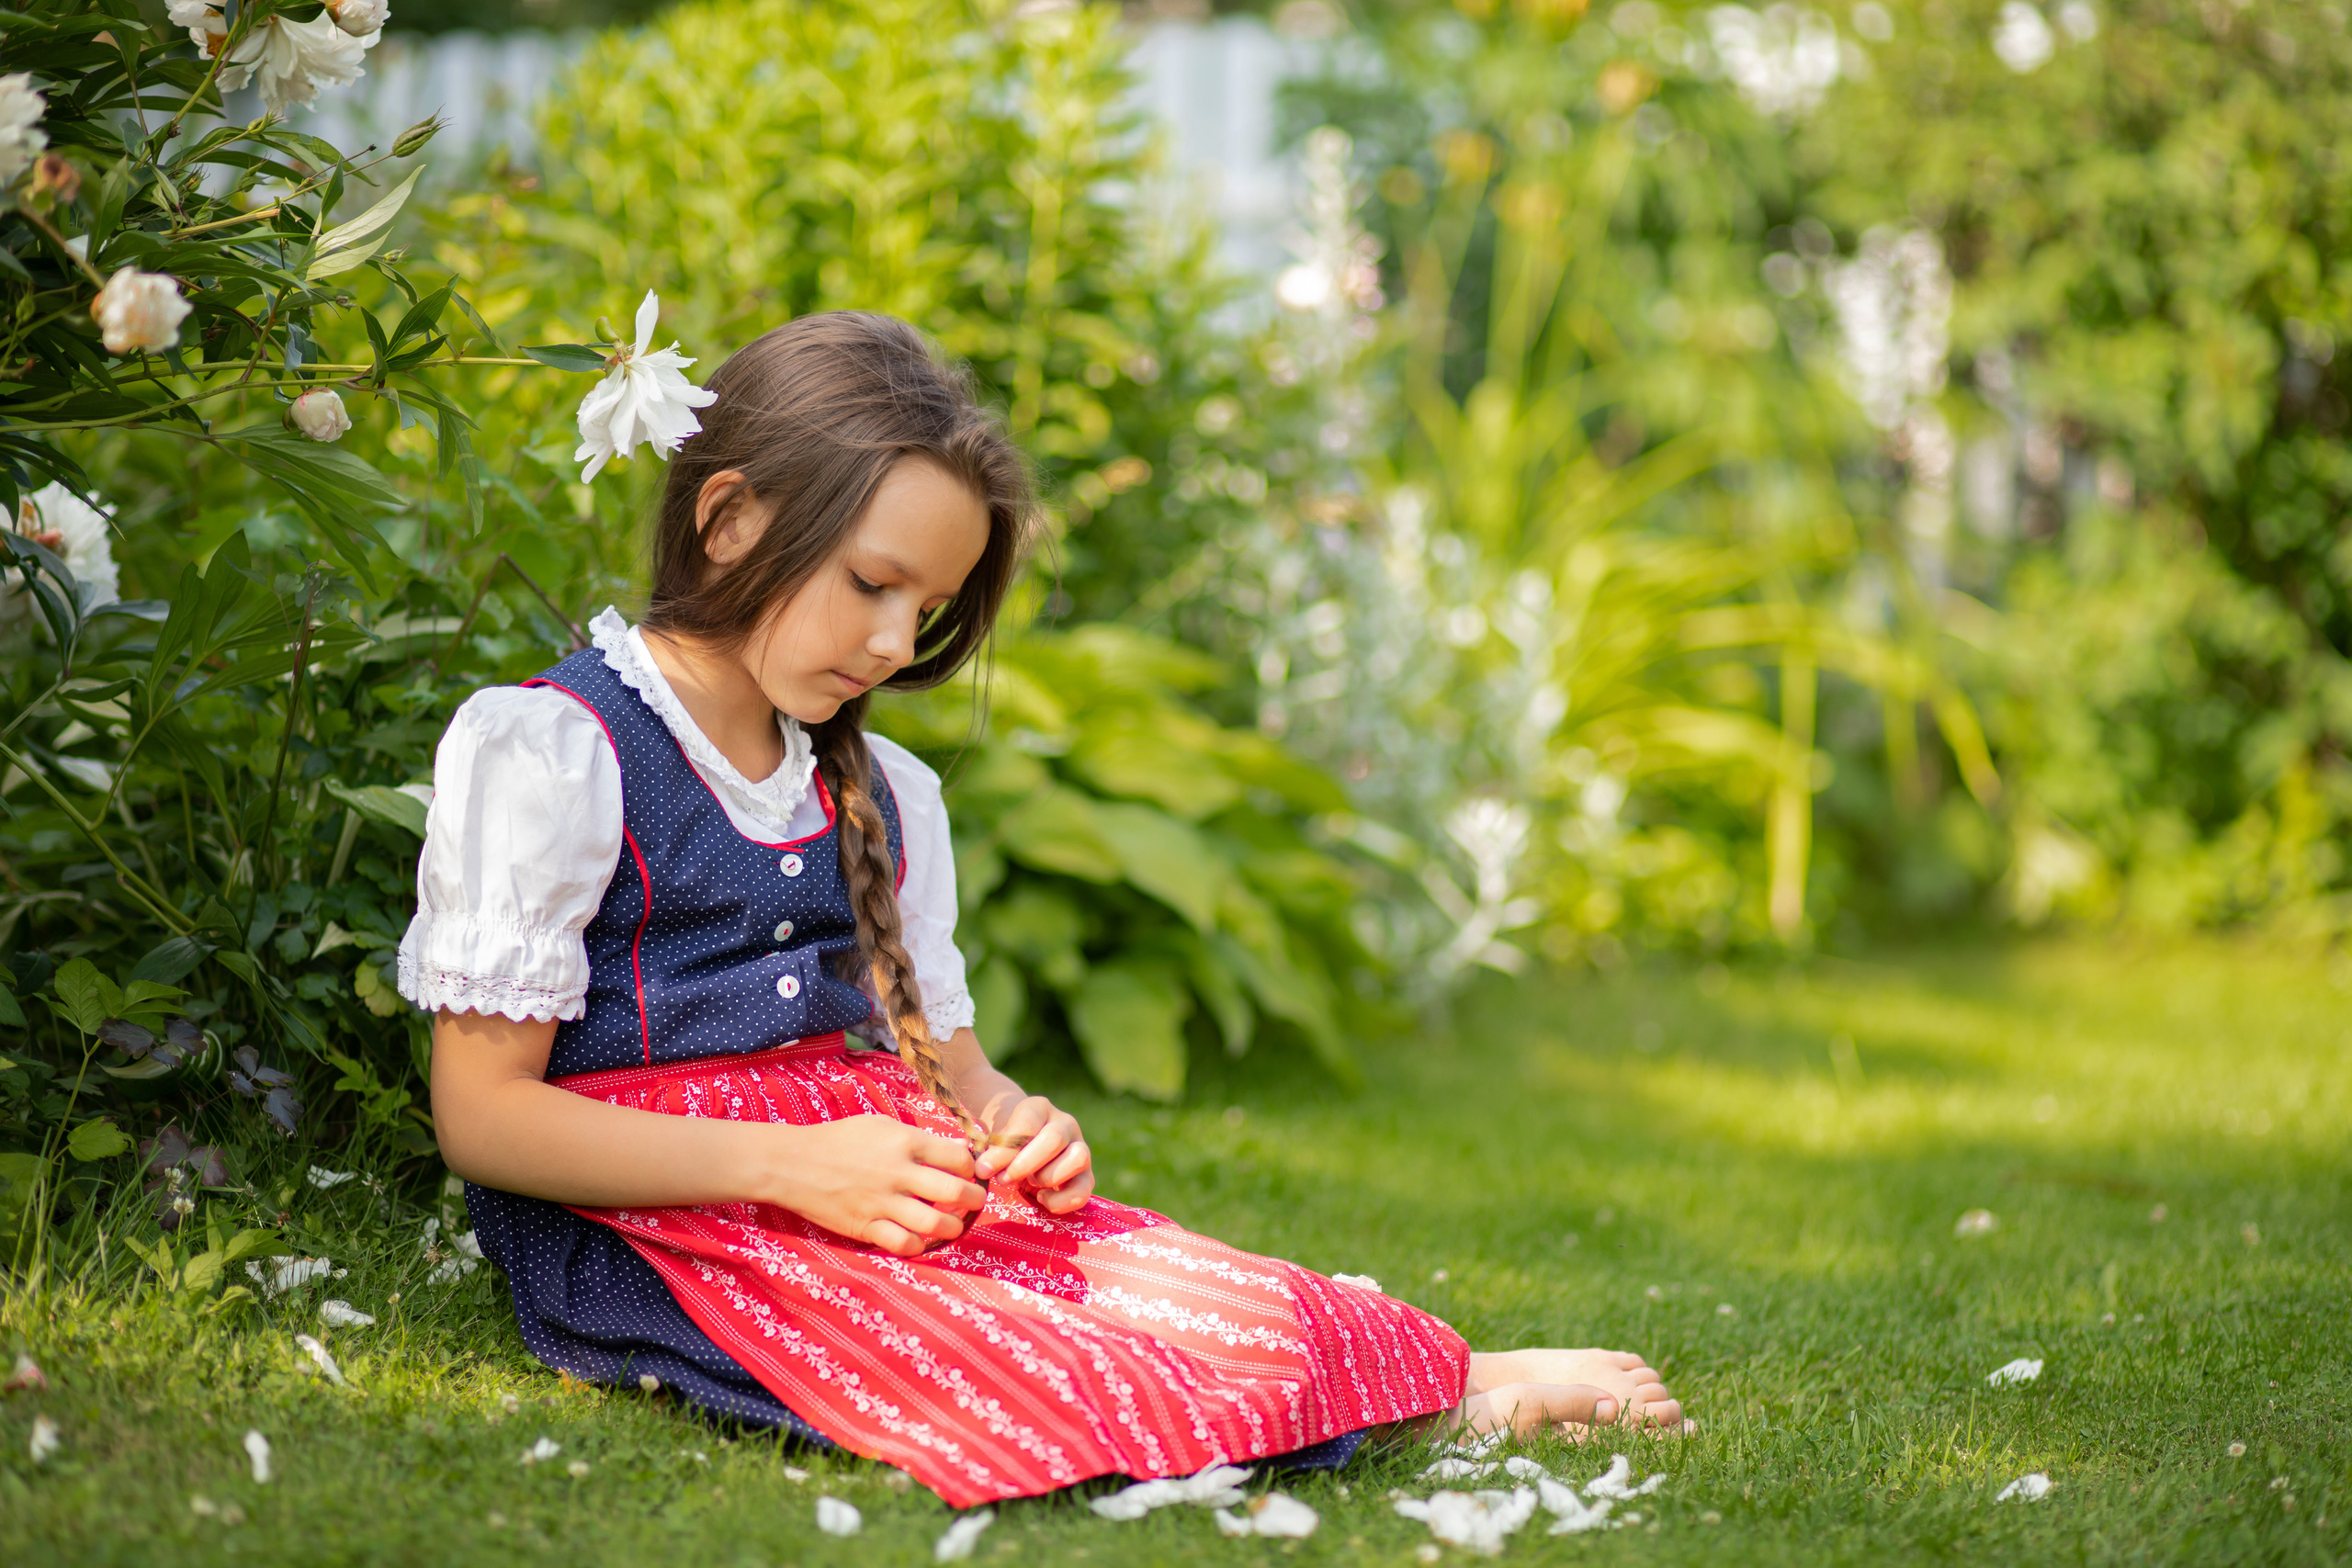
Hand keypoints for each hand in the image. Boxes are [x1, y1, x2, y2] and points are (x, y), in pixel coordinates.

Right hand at [765, 1114, 984, 1256]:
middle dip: (974, 1201)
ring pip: (935, 1223)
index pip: (958, 1158)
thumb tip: (958, 1151)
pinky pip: (903, 1245)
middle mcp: (898, 1172)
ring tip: (953, 1225)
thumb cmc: (839, 1140)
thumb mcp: (880, 1126)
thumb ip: (919, 1140)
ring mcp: (882, 1202)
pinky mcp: (865, 1227)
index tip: (970, 1174)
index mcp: (904, 1142)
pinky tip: (919, 1239)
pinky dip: (918, 1245)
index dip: (971, 1169)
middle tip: (975, 1203)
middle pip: (954, 1192)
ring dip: (953, 1227)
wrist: (792, 1163)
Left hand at [975, 1092, 1093, 1214]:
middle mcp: (1065, 1124)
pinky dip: (1062, 1200)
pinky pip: (1084, 1190)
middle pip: (1055, 1139)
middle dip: (1025, 1165)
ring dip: (1048, 1177)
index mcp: (1039, 1108)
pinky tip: (1042, 1199)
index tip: (984, 1169)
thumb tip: (983, 1170)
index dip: (1006, 1149)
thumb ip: (993, 1153)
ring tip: (1029, 1184)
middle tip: (1005, 1179)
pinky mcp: (1086, 1176)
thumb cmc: (1006, 1145)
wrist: (1022, 1150)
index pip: (1027, 1123)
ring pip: (1078, 1158)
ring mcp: (1081, 1148)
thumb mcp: (997, 1142)